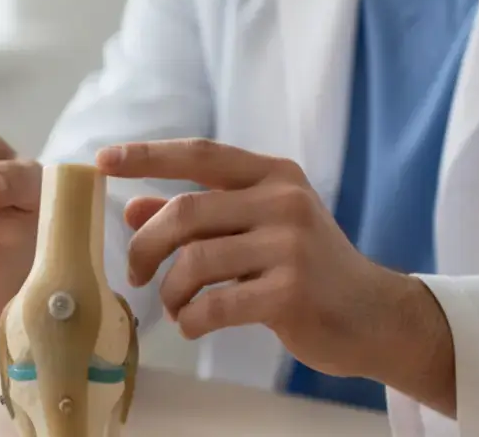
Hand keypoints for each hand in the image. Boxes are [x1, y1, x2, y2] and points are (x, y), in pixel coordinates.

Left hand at [97, 138, 454, 393]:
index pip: (200, 154)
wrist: (375, 315)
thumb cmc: (309, 268)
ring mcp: (290, 245)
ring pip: (195, 259)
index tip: (103, 161)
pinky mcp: (291, 291)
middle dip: (147, 245)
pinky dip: (191, 318)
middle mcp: (283, 200)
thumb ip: (201, 216)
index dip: (148, 156)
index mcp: (273, 175)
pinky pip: (215, 303)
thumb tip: (133, 210)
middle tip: (137, 273)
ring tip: (174, 307)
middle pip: (186, 211)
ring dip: (170, 290)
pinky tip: (194, 324)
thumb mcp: (259, 228)